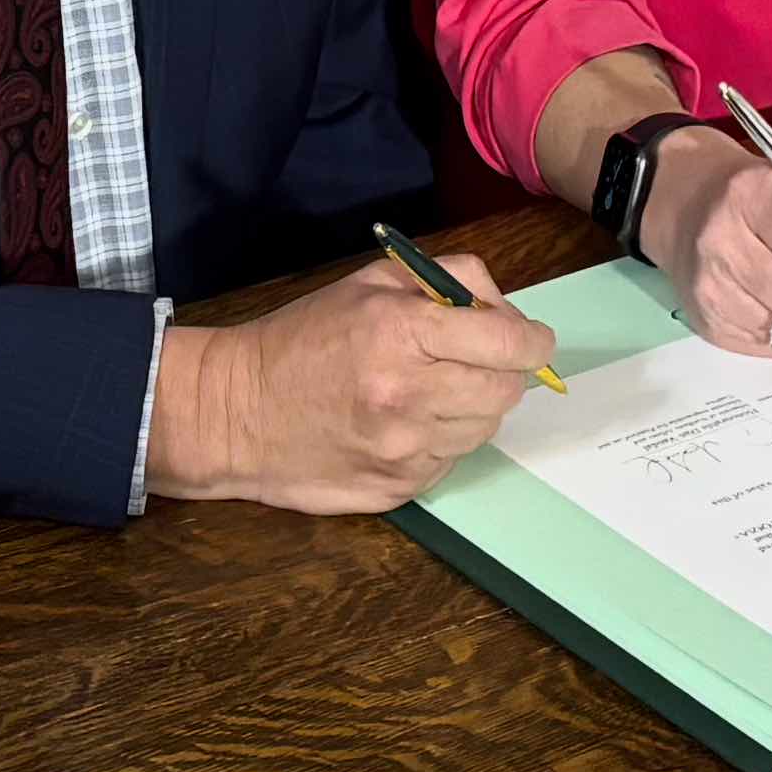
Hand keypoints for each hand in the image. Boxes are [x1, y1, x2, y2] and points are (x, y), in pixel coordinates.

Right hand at [146, 253, 556, 513]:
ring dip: (471, 409)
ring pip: (484, 429)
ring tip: (428, 392)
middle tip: (475, 362)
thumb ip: (449, 281)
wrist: (238, 413)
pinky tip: (403, 425)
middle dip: (503, 373)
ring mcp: (406, 450)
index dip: (533, 341)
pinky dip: (442, 441)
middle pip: (507, 391)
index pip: (509, 343)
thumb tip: (508, 314)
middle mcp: (410, 395)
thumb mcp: (371, 283)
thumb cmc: (304, 338)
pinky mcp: (401, 490)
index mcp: (403, 331)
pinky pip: (452, 460)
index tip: (532, 340)